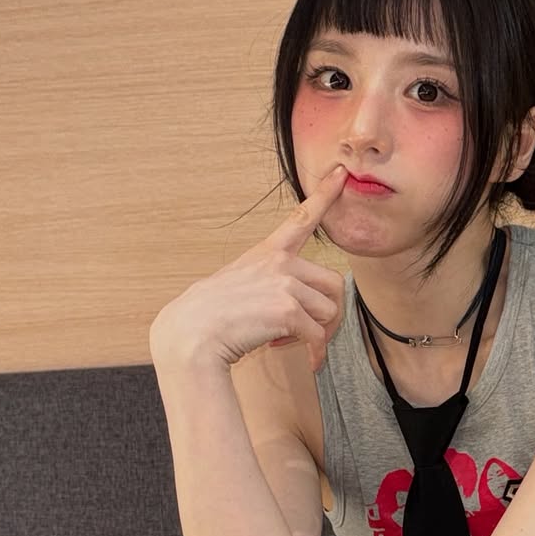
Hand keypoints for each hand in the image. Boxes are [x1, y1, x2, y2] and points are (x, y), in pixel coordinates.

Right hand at [150, 162, 349, 371]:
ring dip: (317, 334)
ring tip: (291, 342)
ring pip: (329, 312)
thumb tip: (296, 306)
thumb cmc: (212, 314)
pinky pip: (319, 336)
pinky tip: (307, 361)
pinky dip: (316, 353)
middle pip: (334, 284)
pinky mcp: (288, 311)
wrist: (192, 333)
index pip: (302, 218)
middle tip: (310, 332)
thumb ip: (270, 282)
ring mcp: (285, 284)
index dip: (325, 195)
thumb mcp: (239, 282)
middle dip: (328, 313)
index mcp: (268, 252)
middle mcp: (280, 263)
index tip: (342, 174)